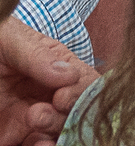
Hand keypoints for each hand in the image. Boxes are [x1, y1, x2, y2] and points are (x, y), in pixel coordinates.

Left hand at [0, 18, 97, 145]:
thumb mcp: (8, 39)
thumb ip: (37, 55)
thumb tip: (68, 75)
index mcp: (56, 66)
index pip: (85, 81)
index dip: (82, 92)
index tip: (62, 96)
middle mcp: (49, 94)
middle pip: (77, 111)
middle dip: (65, 116)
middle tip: (40, 113)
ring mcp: (31, 117)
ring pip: (59, 133)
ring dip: (56, 135)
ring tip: (34, 125)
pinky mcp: (12, 135)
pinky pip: (35, 145)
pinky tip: (36, 145)